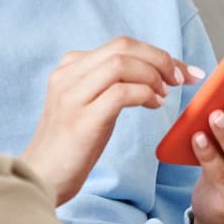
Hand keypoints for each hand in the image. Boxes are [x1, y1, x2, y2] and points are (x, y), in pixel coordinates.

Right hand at [22, 37, 203, 206]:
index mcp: (69, 68)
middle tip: (181, 78)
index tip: (181, 70)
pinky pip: (120, 93)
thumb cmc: (71, 146)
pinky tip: (154, 106)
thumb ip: (107, 83)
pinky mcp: (81, 119)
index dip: (156, 53)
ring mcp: (72, 96)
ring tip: (164, 95)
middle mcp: (67, 75)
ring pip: (121, 64)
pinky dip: (144, 95)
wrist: (42, 178)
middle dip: (160, 59)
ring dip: (153, 76)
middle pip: (122, 47)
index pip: (120, 45)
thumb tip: (151, 72)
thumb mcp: (87, 104)